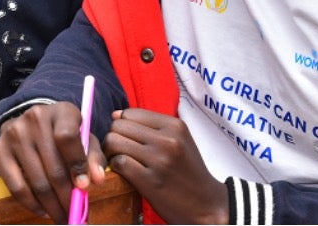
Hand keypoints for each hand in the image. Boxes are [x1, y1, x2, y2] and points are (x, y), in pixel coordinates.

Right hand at [0, 102, 105, 222]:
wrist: (30, 123)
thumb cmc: (63, 133)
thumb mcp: (84, 138)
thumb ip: (93, 157)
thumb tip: (96, 179)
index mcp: (61, 111)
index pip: (67, 137)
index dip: (77, 165)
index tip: (83, 187)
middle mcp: (35, 118)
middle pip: (53, 167)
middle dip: (66, 197)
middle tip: (74, 213)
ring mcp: (14, 134)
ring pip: (37, 181)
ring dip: (52, 206)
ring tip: (61, 215)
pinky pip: (17, 187)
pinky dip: (32, 204)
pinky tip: (43, 210)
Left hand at [103, 108, 228, 223]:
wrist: (206, 204)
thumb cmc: (188, 171)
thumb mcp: (180, 140)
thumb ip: (150, 126)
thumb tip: (116, 115)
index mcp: (175, 126)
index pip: (130, 113)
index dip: (122, 126)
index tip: (127, 138)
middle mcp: (168, 139)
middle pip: (118, 126)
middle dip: (114, 138)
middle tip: (121, 151)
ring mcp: (159, 160)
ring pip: (114, 142)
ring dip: (112, 152)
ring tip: (122, 161)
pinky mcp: (151, 180)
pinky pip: (119, 163)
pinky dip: (116, 167)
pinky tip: (125, 173)